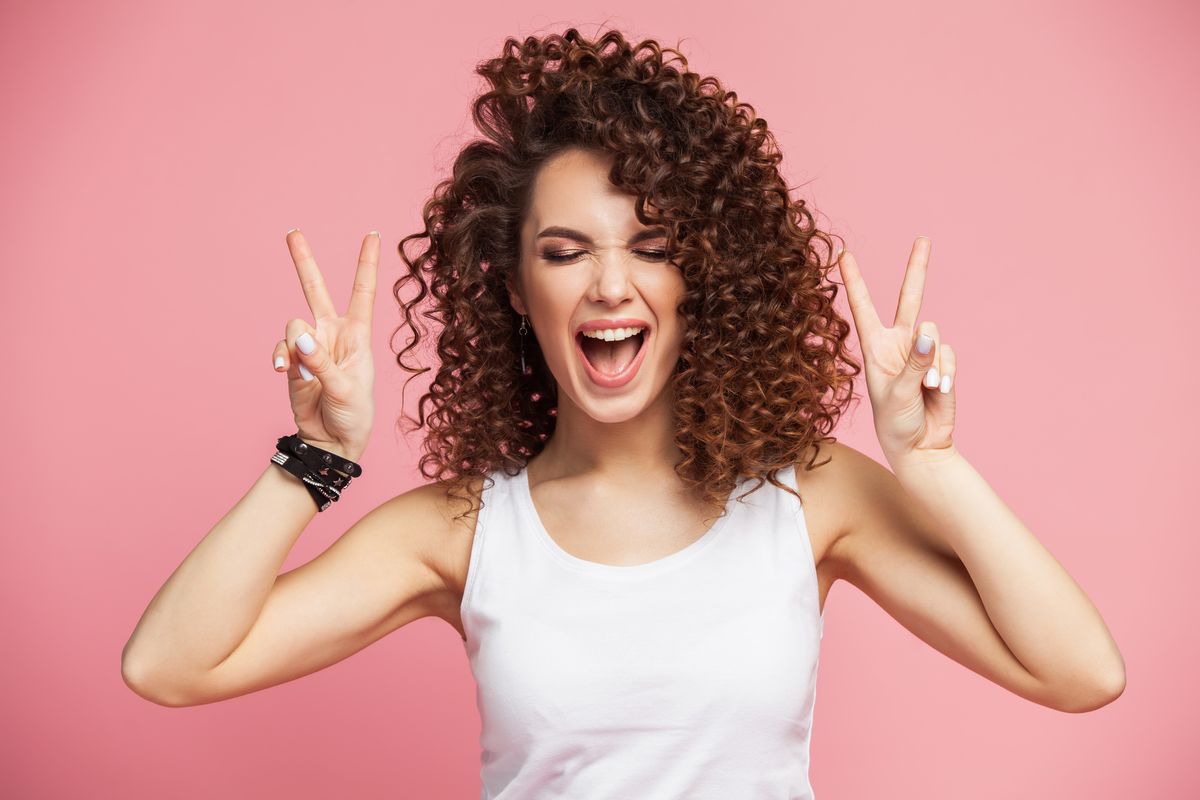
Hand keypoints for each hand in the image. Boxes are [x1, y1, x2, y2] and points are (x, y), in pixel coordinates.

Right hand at [270, 230, 379, 461]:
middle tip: (292, 232)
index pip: (363, 291)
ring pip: (293, 325)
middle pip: (316, 289)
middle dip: (303, 261)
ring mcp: (310, 346)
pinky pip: (281, 350)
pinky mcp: (292, 362)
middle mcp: (332, 333)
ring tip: (299, 373)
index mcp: (358, 335)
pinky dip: (281, 359)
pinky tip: (286, 374)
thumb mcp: (345, 389)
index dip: (367, 263)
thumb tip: (299, 337)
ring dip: (294, 347)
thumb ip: (320, 361)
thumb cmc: (353, 415)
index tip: (372, 234)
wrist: (331, 442)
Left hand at [836, 236, 957, 466]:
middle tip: (923, 239)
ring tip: (926, 387)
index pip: (863, 307)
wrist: (920, 446)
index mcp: (875, 348)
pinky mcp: (942, 363)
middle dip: (917, 268)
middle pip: (910, 298)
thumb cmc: (896, 423)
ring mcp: (922, 352)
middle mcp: (899, 344)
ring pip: (934, 334)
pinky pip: (949, 353)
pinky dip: (946, 372)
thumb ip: (914, 363)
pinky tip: (938, 391)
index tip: (844, 254)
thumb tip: (929, 331)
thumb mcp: (898, 394)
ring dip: (933, 362)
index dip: (855, 280)